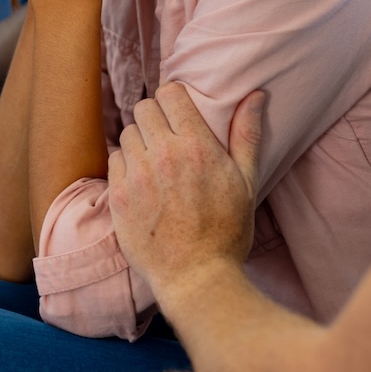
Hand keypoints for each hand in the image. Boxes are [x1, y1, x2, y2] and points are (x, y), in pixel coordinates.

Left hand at [109, 83, 263, 298]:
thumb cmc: (227, 231)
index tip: (180, 113)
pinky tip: (142, 183)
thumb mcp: (247, 181)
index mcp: (196, 146)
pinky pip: (114, 161)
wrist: (196, 278)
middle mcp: (163, 154)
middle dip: (156, 117)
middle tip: (167, 138)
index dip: (175, 99)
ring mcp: (137, 175)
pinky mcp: (118, 196)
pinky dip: (126, 166)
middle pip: (144, 108)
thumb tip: (256, 95)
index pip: (170, 93)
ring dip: (139, 141)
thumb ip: (247, 134)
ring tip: (155, 162)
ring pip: (127, 133)